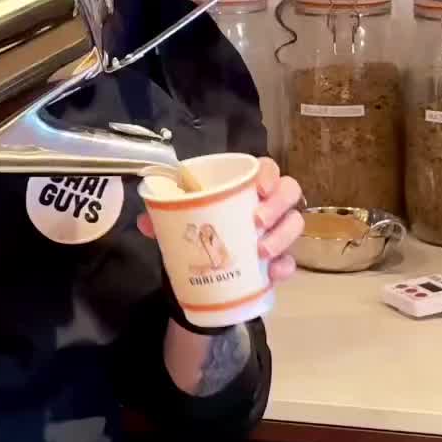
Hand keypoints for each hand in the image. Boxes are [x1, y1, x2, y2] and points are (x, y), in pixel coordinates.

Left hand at [137, 158, 305, 284]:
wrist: (202, 273)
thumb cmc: (198, 231)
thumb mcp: (179, 221)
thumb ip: (163, 217)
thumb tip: (145, 220)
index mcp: (244, 186)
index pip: (267, 167)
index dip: (269, 174)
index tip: (259, 188)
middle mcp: (267, 204)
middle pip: (290, 191)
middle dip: (278, 205)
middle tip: (257, 222)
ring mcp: (277, 232)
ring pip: (295, 224)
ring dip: (281, 236)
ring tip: (260, 251)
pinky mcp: (279, 261)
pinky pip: (292, 261)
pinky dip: (285, 267)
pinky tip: (272, 274)